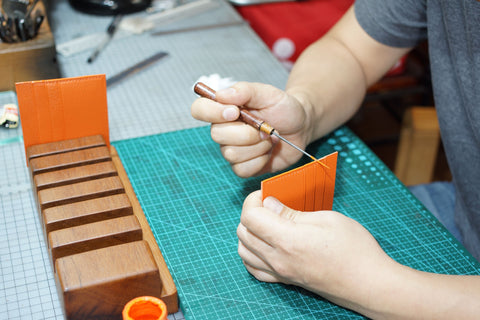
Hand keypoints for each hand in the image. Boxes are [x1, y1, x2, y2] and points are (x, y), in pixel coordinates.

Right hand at [191, 82, 312, 176]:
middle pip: (216, 135)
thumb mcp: (268, 93)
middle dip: (246, 132)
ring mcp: (232, 149)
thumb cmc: (283, 108)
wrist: (301, 127)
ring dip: (256, 146)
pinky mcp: (243, 167)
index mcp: (224, 109)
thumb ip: (245, 91)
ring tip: (268, 138)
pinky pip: (242, 169)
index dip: (212, 112)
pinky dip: (260, 161)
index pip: (199, 109)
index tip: (234, 112)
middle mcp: (223, 130)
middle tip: (264, 126)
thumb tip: (221, 94)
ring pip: (231, 154)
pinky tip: (267, 152)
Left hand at [236, 190, 396, 311]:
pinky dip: (251, 253)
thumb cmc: (355, 249)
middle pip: (242, 232)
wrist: (369, 284)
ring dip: (248, 233)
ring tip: (266, 222)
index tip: (266, 193)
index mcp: (287, 239)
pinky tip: (265, 244)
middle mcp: (278, 258)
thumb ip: (292, 212)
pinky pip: (254, 269)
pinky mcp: (285, 281)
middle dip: (251, 212)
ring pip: (243, 251)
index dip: (253, 200)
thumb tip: (269, 203)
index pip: (250, 217)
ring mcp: (280, 272)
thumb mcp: (327, 219)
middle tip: (269, 204)